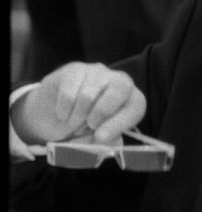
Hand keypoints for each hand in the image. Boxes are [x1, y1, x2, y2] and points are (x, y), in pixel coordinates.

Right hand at [11, 62, 145, 144]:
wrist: (55, 117)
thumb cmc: (85, 129)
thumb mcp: (98, 139)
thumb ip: (106, 141)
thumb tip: (108, 140)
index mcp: (132, 100)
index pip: (136, 106)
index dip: (119, 123)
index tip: (100, 138)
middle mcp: (120, 80)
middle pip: (120, 89)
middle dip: (101, 114)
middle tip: (88, 126)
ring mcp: (97, 72)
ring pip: (88, 95)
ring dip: (77, 117)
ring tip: (74, 123)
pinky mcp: (74, 70)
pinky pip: (68, 93)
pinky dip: (63, 111)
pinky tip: (63, 114)